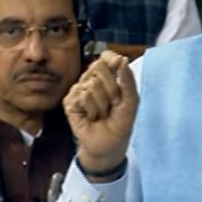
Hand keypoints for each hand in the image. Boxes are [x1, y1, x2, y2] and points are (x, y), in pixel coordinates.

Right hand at [63, 51, 137, 173]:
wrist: (110, 145)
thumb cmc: (121, 122)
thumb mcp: (131, 100)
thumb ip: (128, 79)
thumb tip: (122, 59)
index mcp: (107, 76)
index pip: (106, 56)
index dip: (112, 60)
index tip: (119, 65)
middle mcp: (91, 79)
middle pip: (99, 67)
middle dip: (112, 89)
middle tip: (113, 104)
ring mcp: (79, 90)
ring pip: (92, 84)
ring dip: (103, 103)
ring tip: (102, 113)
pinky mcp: (70, 102)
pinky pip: (83, 96)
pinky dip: (92, 109)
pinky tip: (92, 117)